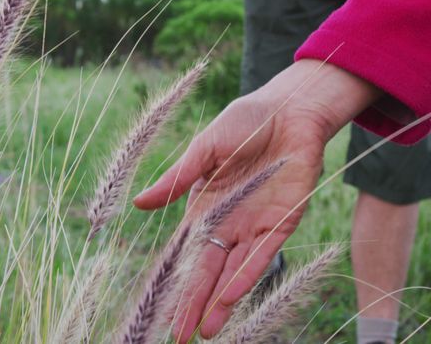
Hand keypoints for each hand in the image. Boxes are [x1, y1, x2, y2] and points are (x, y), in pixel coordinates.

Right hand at [133, 60, 379, 341]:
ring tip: (203, 331)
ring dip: (218, 302)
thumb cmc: (247, 120)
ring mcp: (255, 225)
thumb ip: (178, 178)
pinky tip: (229, 299)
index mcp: (205, 205)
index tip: (158, 309)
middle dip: (192, 303)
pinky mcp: (281, 223)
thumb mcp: (206, 147)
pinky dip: (245, 277)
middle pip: (207, 271)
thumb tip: (138, 204)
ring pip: (233, 272)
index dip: (174, 280)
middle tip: (178, 336)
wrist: (292, 109)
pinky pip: (262, 257)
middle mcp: (228, 222)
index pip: (186, 252)